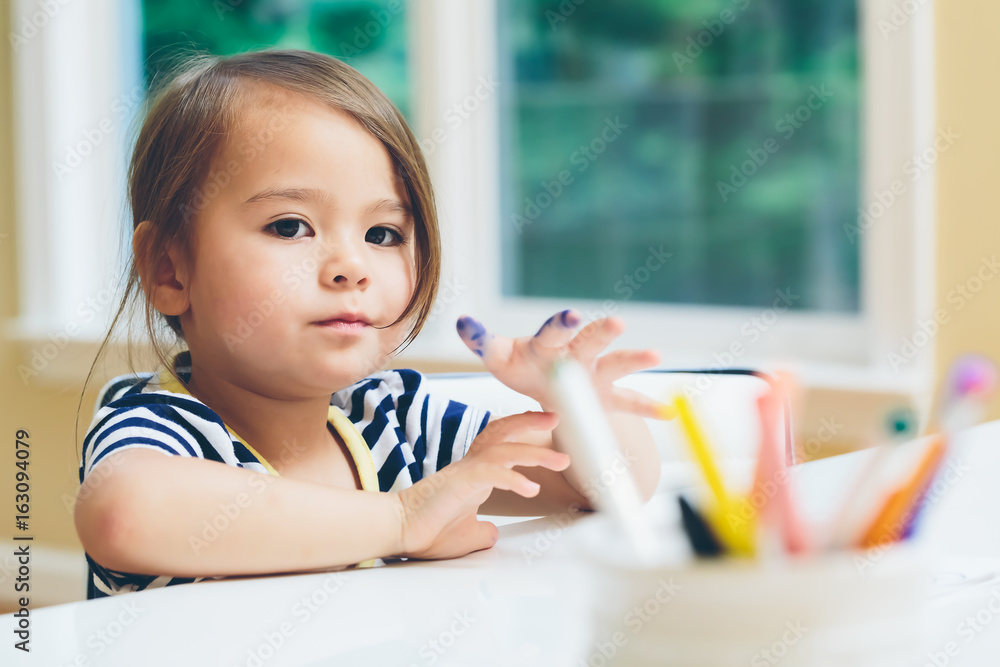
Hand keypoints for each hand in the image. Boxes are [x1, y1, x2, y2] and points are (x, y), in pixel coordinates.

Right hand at [395, 413, 566, 559]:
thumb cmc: (426, 530)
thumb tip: (493, 533)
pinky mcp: (460, 482)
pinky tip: (531, 488)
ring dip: (535, 454)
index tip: (545, 426)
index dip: (522, 431)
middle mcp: (471, 465)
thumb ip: (482, 529)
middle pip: (503, 432)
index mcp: (473, 472)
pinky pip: (491, 473)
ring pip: (504, 450)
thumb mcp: (467, 533)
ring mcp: (465, 471)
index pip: (500, 442)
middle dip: (531, 423)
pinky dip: (513, 478)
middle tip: (556, 417)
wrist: (398, 531)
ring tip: (561, 461)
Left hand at [456, 309, 662, 417]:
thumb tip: (461, 320)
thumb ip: (481, 339)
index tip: (570, 314)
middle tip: (616, 322)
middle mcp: (576, 355)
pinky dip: (648, 407)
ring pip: (615, 366)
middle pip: (589, 342)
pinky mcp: (605, 398)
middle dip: (600, 333)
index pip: (554, 331)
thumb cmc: (520, 366)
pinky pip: (628, 402)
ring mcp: (594, 376)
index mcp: (548, 345)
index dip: (561, 324)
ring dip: (634, 360)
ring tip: (656, 354)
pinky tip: (668, 411)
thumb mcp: (498, 356)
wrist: (542, 385)